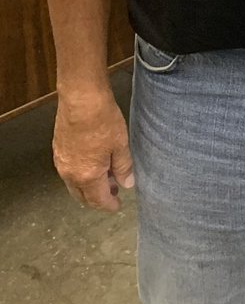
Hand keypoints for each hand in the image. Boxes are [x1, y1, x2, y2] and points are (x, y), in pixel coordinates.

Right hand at [52, 89, 134, 212]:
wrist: (81, 98)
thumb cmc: (103, 120)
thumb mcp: (120, 144)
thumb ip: (124, 167)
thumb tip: (127, 184)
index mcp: (88, 176)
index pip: (98, 200)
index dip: (109, 205)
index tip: (117, 206)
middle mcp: (70, 174)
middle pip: (83, 197)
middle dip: (97, 199)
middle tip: (112, 193)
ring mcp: (61, 162)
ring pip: (73, 185)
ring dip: (88, 186)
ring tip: (105, 177)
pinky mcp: (57, 150)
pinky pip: (68, 171)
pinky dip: (79, 175)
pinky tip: (90, 163)